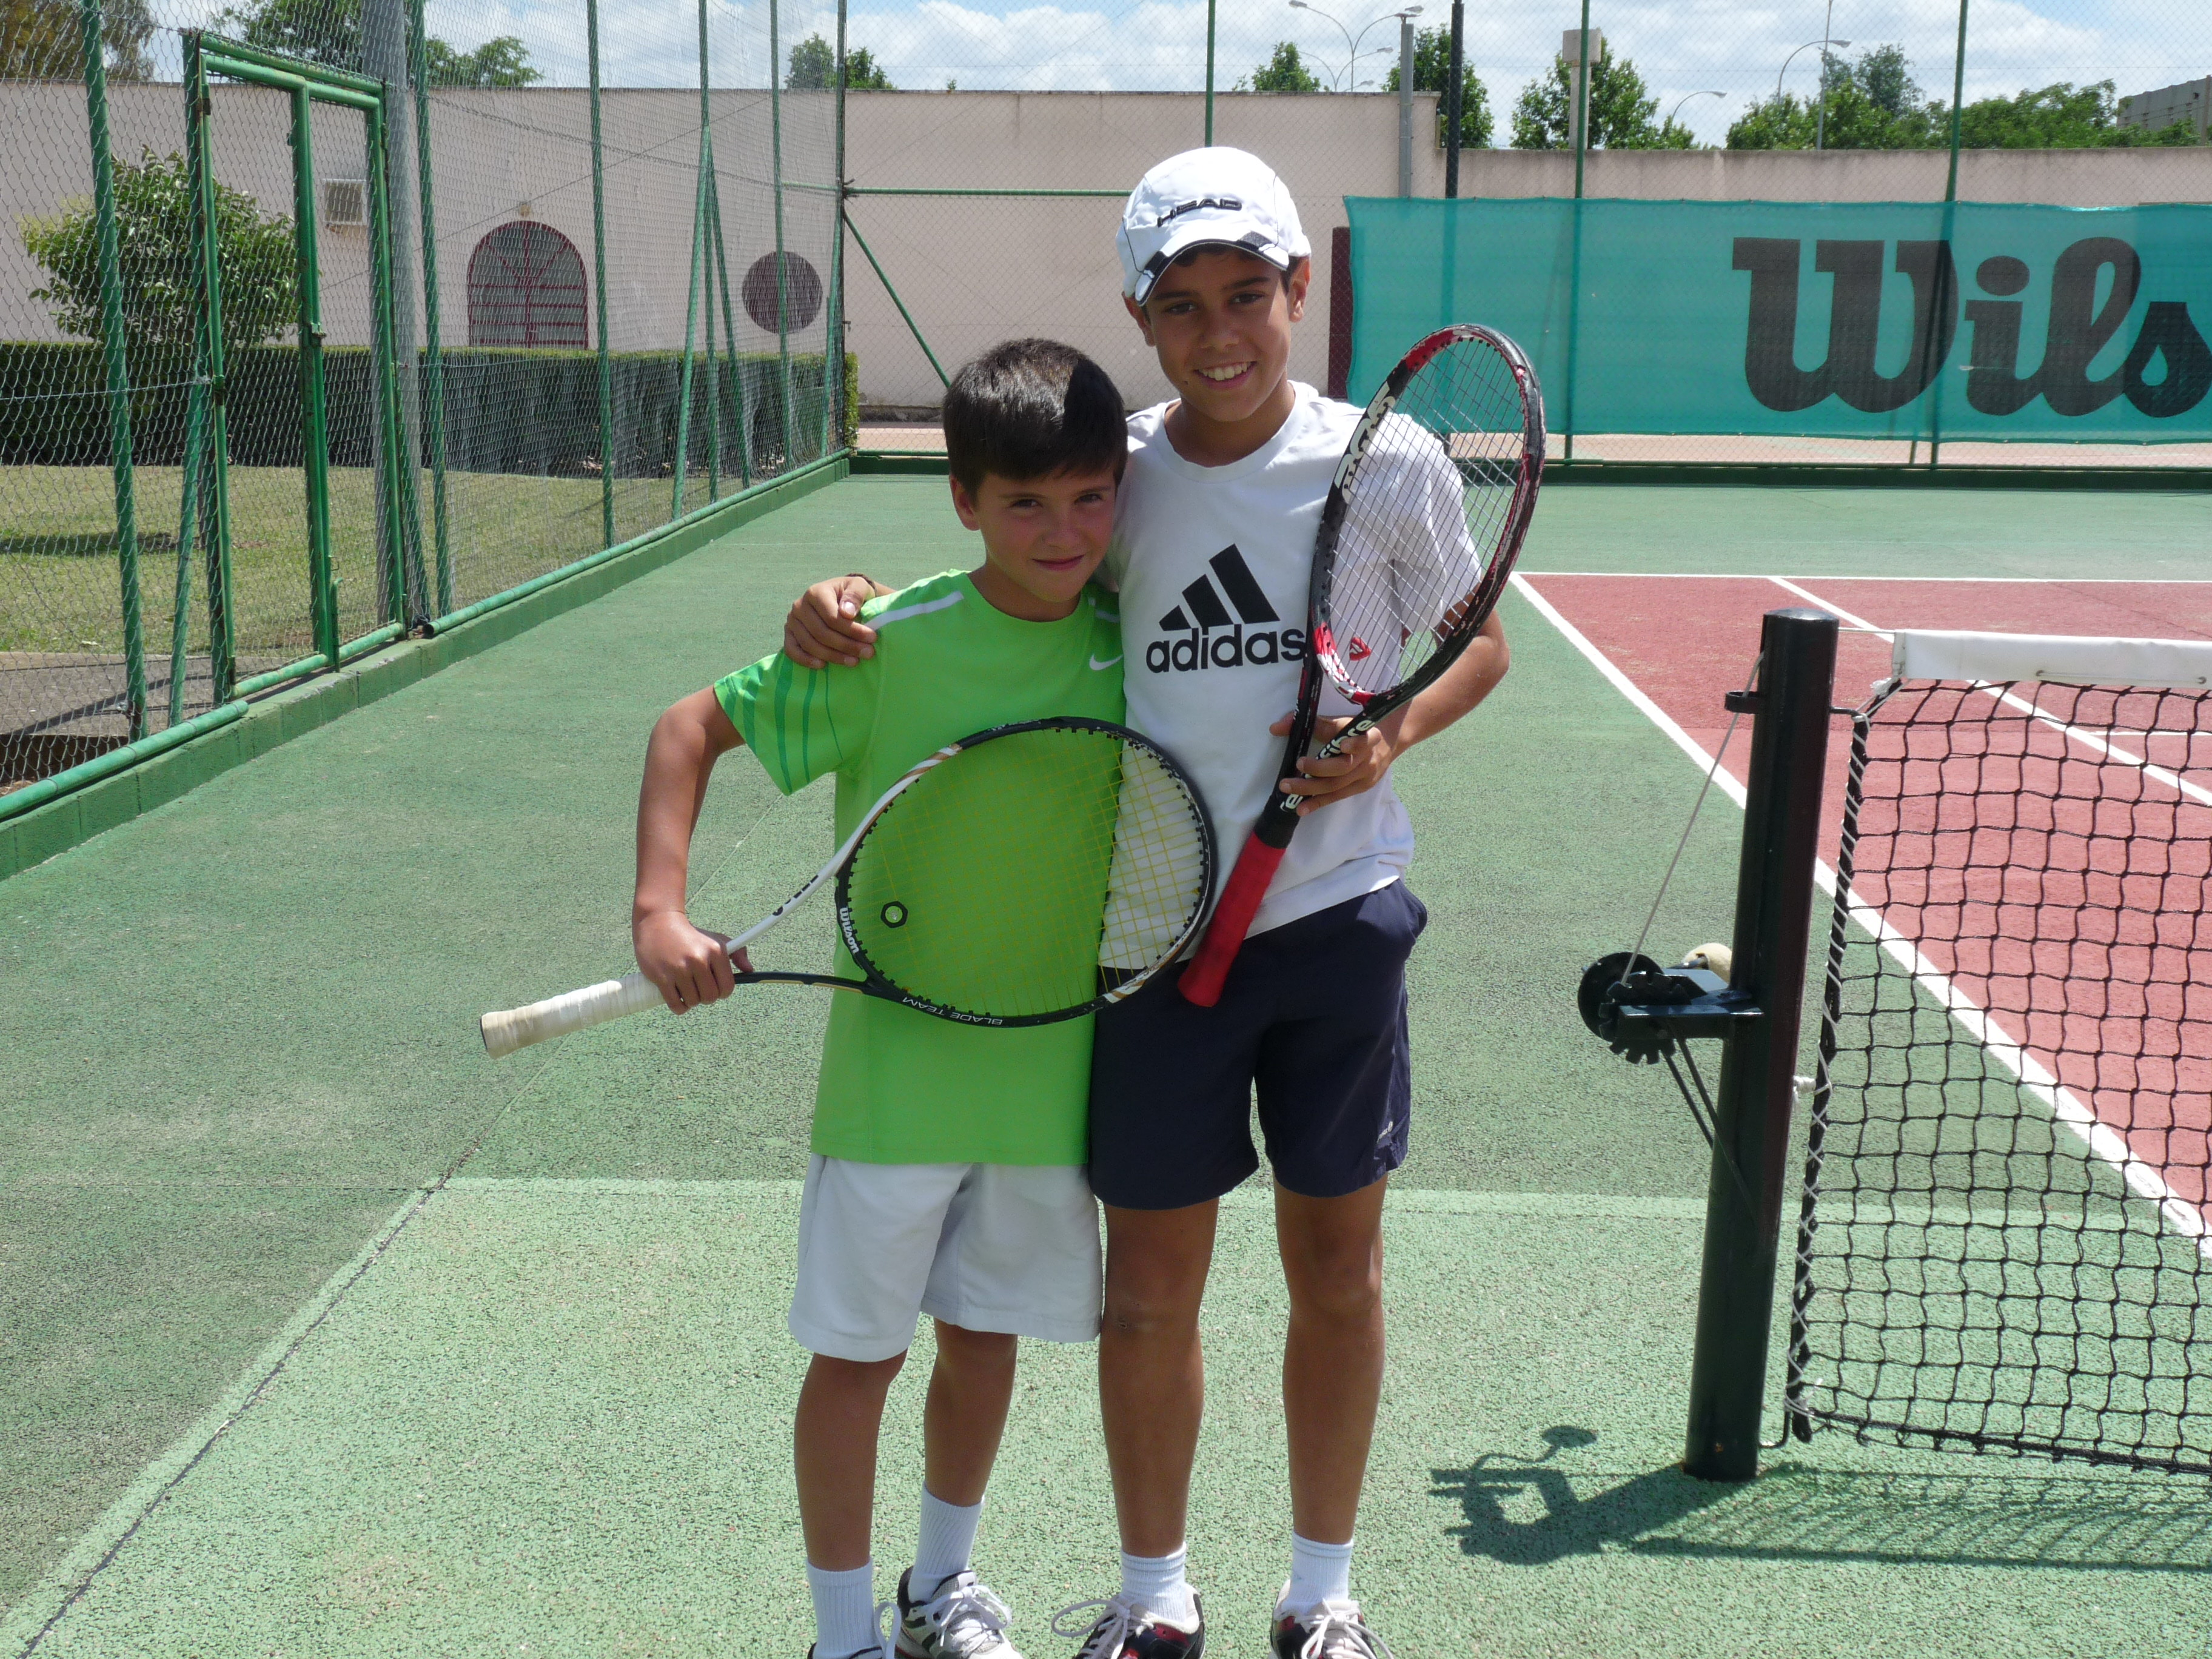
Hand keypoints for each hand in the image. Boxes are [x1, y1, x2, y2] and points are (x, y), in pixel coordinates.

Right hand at [633, 909, 748, 1013]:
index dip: (722, 992)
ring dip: (691, 1000)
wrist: (658, 924)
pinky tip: (678, 998)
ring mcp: (679, 969)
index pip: (727, 987)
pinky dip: (679, 1007)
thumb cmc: (691, 936)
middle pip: (710, 997)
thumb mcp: (716, 939)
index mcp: (716, 951)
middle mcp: (699, 959)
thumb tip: (749, 970)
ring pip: (693, 1002)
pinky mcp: (661, 977)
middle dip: (706, 997)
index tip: (715, 988)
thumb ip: (738, 953)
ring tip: (686, 989)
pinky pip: (676, 1005)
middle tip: (699, 989)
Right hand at [783, 576, 883, 668]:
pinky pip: (792, 650)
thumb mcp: (859, 586)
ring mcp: (792, 621)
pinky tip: (823, 666)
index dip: (852, 630)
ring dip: (833, 656)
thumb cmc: (851, 595)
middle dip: (846, 645)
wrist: (841, 599)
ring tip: (854, 662)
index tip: (872, 638)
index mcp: (815, 593)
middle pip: (821, 633)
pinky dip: (805, 660)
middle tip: (868, 653)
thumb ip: (855, 594)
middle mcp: (800, 606)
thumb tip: (847, 612)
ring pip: (810, 644)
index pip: (832, 617)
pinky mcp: (789, 634)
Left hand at [1271, 711, 1402, 814]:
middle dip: (1319, 768)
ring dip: (1311, 788)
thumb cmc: (1358, 730)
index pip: (1364, 740)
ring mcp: (1365, 776)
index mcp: (1368, 737)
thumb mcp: (1341, 721)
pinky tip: (1302, 808)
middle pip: (1343, 767)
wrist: (1388, 742)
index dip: (1355, 743)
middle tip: (1298, 764)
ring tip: (1288, 788)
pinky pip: (1337, 796)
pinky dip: (1318, 802)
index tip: (1342, 744)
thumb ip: (1311, 722)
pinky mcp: (1360, 788)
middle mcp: (1368, 759)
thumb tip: (1276, 728)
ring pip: (1337, 785)